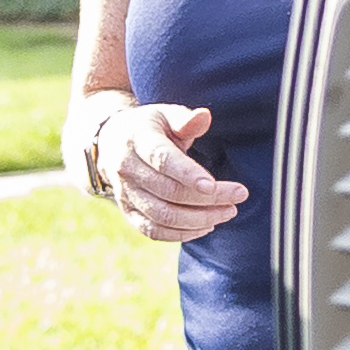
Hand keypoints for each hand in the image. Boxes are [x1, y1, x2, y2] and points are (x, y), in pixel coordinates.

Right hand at [105, 102, 244, 247]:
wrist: (111, 145)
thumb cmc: (150, 129)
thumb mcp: (165, 115)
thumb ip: (185, 119)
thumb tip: (204, 116)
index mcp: (138, 140)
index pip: (162, 160)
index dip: (188, 175)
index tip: (213, 185)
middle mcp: (127, 169)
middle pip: (169, 192)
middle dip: (208, 199)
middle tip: (237, 197)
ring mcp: (125, 194)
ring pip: (164, 216)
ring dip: (199, 219)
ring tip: (227, 212)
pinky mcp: (128, 212)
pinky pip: (154, 231)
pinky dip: (182, 233)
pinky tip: (206, 226)